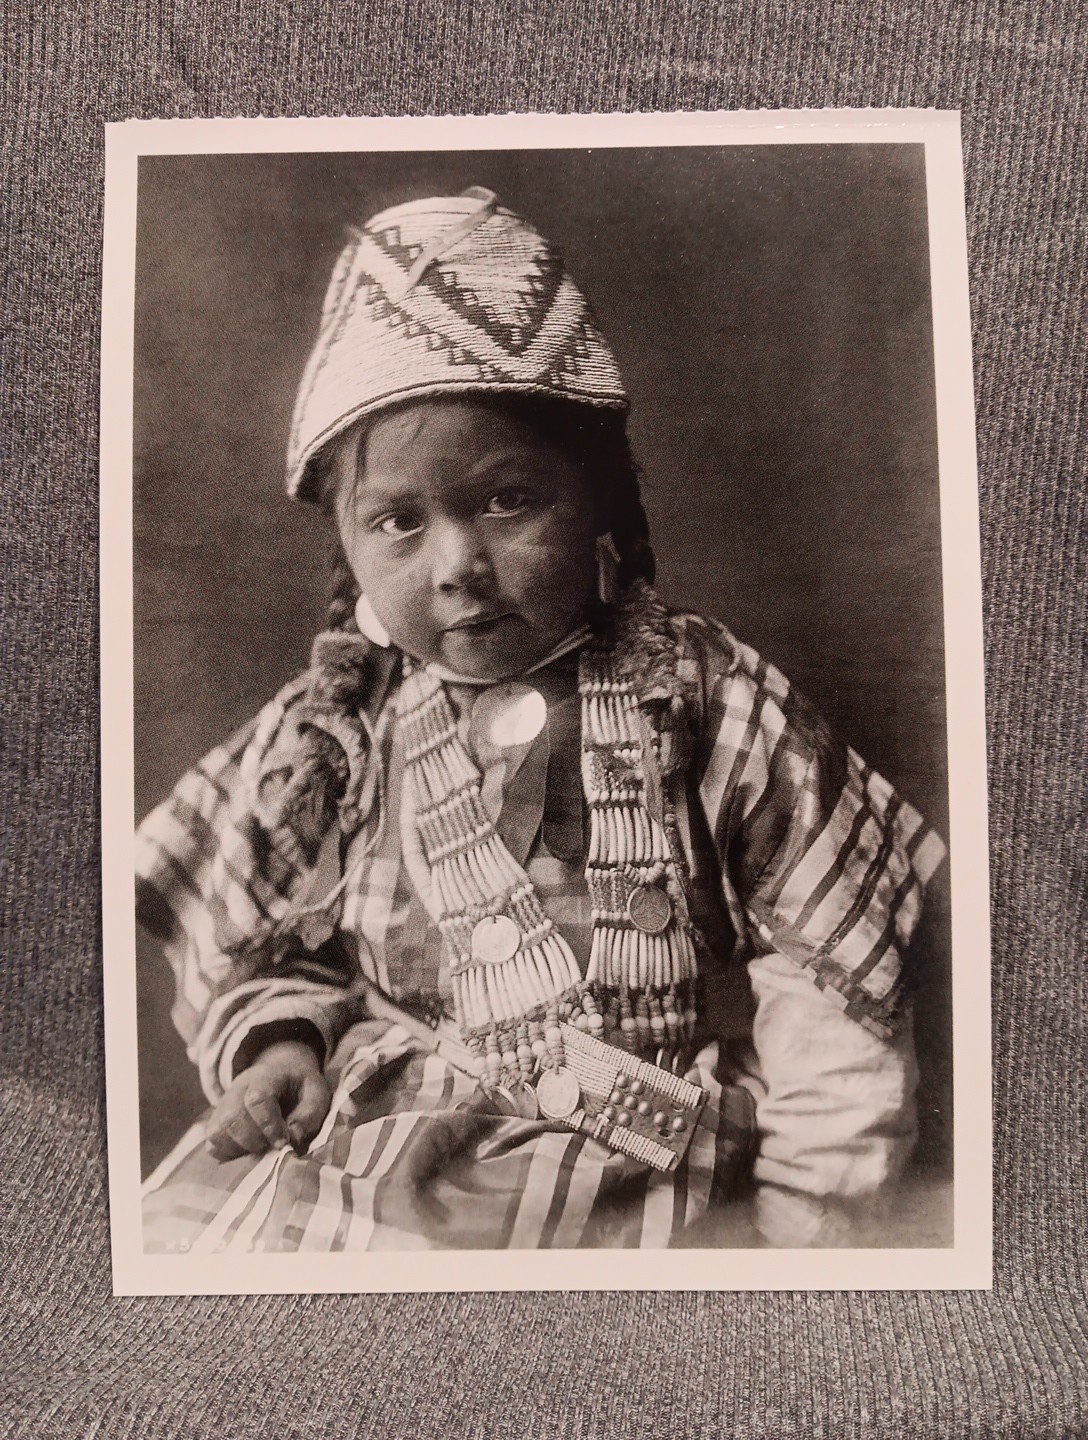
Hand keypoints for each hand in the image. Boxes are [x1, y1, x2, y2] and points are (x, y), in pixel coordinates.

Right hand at [205, 1040, 331, 1160]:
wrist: (281, 1072)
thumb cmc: (300, 1086)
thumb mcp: (316, 1093)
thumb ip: (309, 1115)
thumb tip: (292, 1142)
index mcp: (266, 1076)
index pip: (257, 1100)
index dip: (269, 1126)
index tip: (283, 1143)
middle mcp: (238, 1088)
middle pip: (232, 1118)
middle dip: (254, 1141)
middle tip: (273, 1148)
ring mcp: (223, 1105)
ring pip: (217, 1132)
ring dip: (240, 1150)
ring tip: (261, 1150)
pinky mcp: (215, 1121)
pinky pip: (212, 1143)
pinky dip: (228, 1154)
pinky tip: (248, 1152)